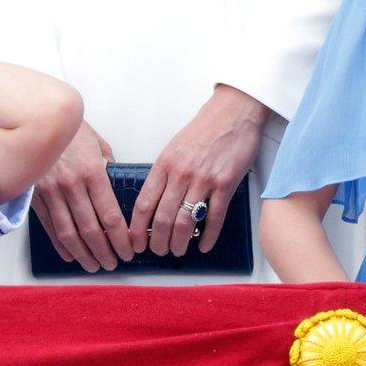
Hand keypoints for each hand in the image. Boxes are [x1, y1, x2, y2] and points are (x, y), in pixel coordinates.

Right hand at [33, 120, 132, 271]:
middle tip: (113, 263)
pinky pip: (49, 225)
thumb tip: (115, 185)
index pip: (111, 216)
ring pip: (69, 232)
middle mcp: (72, 185)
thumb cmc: (69, 128)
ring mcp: (51, 191)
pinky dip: (60, 243)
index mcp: (93, 172)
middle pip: (92, 229)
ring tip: (93, 265)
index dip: (122, 239)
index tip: (129, 250)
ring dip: (83, 253)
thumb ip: (108, 167)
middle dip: (105, 251)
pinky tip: (69, 254)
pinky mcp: (35, 194)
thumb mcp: (98, 144)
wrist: (37, 117)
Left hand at [129, 85, 268, 256]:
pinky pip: (215, 217)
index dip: (137, 228)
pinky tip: (203, 246)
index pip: (144, 203)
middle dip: (157, 240)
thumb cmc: (201, 132)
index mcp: (163, 165)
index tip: (134, 241)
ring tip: (177, 251)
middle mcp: (181, 174)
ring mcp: (204, 180)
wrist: (231, 114)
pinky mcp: (226, 184)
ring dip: (179, 241)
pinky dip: (209, 236)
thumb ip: (162, 174)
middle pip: (162, 217)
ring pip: (186, 220)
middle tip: (157, 251)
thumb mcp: (171, 150)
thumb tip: (152, 202)